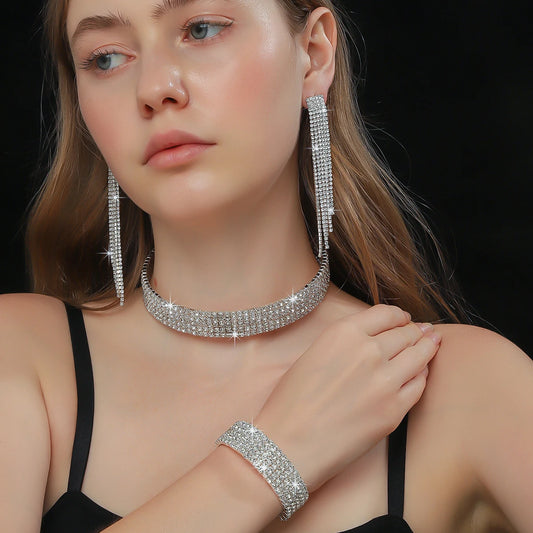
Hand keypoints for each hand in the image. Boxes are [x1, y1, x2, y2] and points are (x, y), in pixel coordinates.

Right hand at [255, 304, 440, 490]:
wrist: (290, 444)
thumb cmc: (292, 402)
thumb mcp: (313, 355)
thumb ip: (344, 343)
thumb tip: (370, 340)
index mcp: (344, 333)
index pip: (385, 314)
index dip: (398, 315)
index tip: (403, 319)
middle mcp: (368, 351)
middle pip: (405, 332)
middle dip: (415, 330)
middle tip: (422, 331)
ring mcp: (385, 381)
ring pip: (419, 355)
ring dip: (427, 346)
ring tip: (432, 343)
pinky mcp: (395, 410)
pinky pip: (419, 384)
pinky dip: (422, 375)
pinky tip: (421, 372)